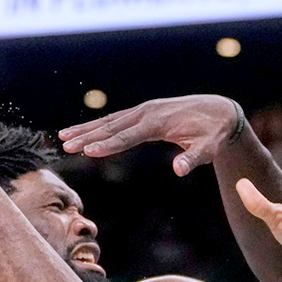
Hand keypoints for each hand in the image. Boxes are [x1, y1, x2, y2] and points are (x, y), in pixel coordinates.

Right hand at [59, 95, 239, 175]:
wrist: (219, 111)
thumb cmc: (214, 133)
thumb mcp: (208, 149)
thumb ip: (193, 159)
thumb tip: (179, 171)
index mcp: (159, 122)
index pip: (128, 135)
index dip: (108, 145)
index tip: (88, 151)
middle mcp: (147, 112)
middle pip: (112, 126)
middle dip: (87, 136)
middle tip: (65, 145)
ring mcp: (143, 111)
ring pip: (109, 121)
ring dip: (85, 129)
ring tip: (62, 138)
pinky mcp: (143, 113)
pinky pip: (116, 120)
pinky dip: (97, 126)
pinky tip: (82, 133)